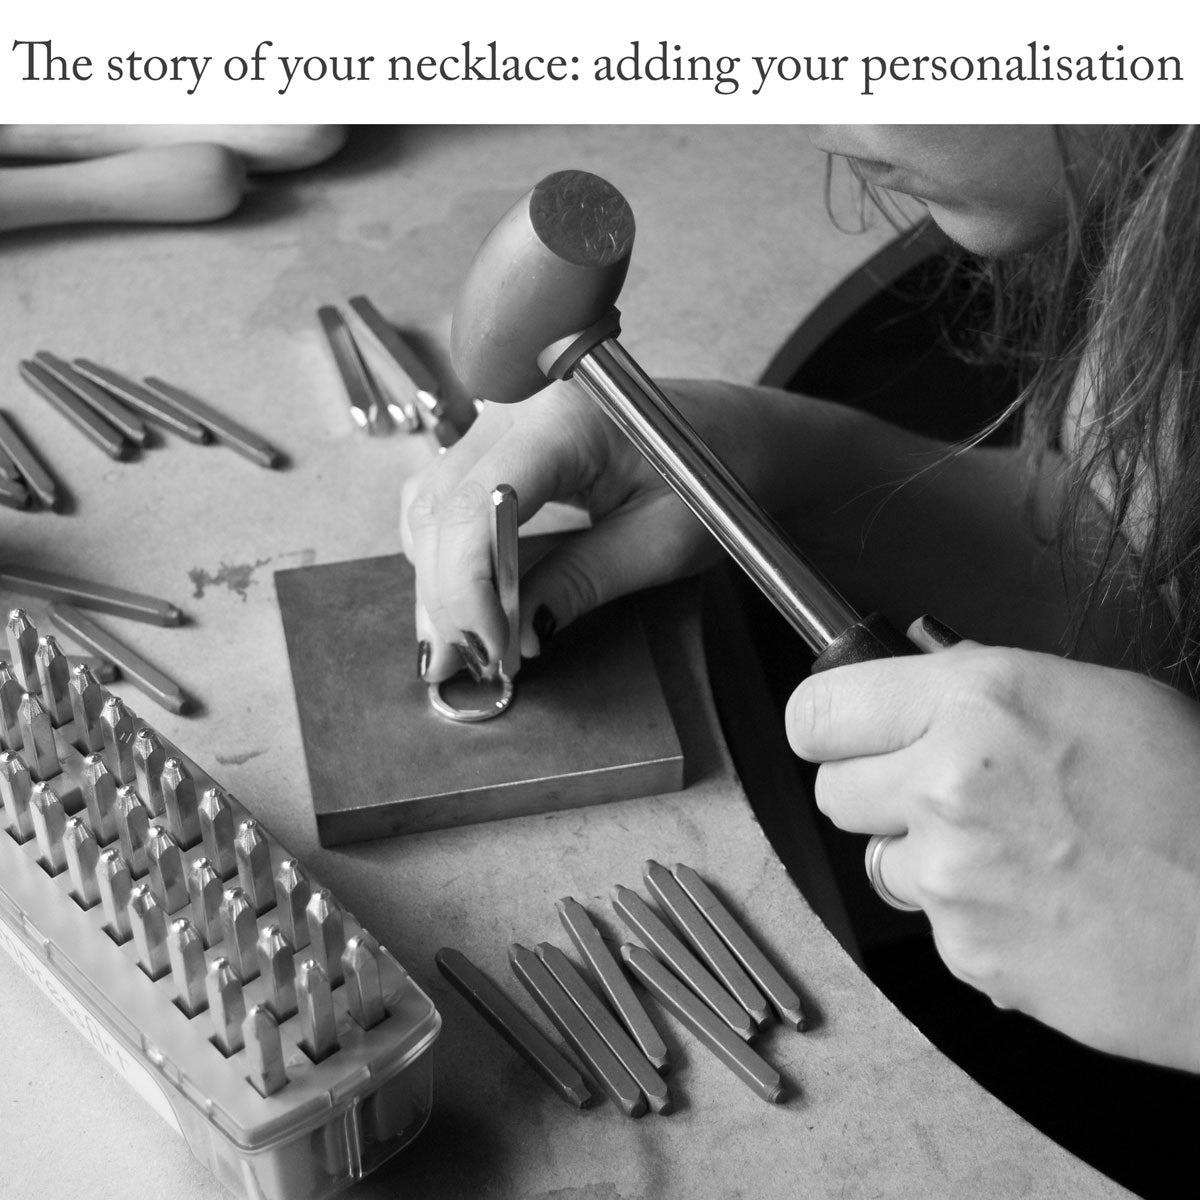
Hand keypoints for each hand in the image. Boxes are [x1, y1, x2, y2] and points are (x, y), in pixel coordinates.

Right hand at [400, 376, 839, 680]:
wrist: (738, 437)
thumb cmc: (716, 477)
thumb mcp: (660, 543)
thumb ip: (581, 583)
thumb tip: (516, 635)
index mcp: (566, 422)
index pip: (479, 505)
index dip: (468, 586)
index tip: (490, 649)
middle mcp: (519, 412)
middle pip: (442, 508)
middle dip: (446, 595)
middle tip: (466, 666)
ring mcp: (504, 426)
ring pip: (432, 507)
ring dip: (439, 580)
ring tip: (466, 645)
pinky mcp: (502, 449)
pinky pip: (446, 501)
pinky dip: (447, 556)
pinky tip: (468, 602)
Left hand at [787, 630, 1199, 1070]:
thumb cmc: (1195, 802)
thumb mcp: (1096, 698)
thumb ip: (984, 692)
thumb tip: (919, 690)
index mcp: (979, 700)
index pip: (820, 710)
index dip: (827, 725)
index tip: (838, 735)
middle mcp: (948, 780)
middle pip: (832, 790)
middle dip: (876, 791)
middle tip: (939, 794)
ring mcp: (950, 874)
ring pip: (877, 859)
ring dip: (921, 857)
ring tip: (1011, 855)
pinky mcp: (965, 950)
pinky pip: (929, 923)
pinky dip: (967, 917)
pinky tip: (1039, 905)